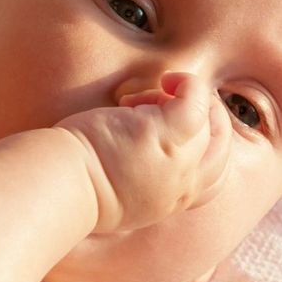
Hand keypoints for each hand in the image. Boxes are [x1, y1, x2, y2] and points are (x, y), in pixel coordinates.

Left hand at [55, 72, 229, 232]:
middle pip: (220, 149)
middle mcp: (183, 186)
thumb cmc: (72, 185)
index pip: (213, 179)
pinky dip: (187, 83)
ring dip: (181, 102)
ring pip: (209, 122)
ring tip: (139, 101)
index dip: (204, 147)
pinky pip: (196, 98)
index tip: (173, 128)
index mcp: (171, 202)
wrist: (61, 187)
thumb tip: (130, 154)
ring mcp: (180, 160)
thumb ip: (136, 179)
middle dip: (206, 120)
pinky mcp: (167, 133)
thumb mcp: (117, 194)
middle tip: (168, 102)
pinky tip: (164, 80)